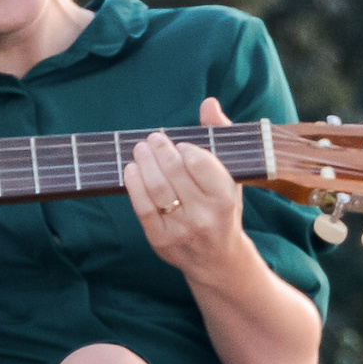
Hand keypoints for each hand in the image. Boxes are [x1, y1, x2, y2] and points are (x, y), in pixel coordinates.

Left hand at [126, 101, 248, 288]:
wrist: (218, 260)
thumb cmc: (223, 210)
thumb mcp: (231, 177)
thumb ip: (220, 137)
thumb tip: (208, 103)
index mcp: (225, 198)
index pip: (200, 163)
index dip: (185, 149)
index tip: (180, 145)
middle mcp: (204, 216)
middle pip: (173, 173)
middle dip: (159, 150)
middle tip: (153, 139)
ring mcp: (181, 230)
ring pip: (156, 189)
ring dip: (143, 163)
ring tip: (140, 149)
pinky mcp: (161, 241)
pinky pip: (142, 209)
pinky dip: (133, 185)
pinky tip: (130, 169)